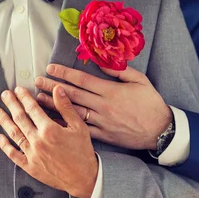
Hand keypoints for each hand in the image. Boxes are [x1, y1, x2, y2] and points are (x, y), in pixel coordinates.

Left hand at [0, 85, 97, 197]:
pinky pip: (13, 154)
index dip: (24, 97)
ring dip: (4, 121)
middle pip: (20, 118)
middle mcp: (38, 141)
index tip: (18, 90)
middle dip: (11, 104)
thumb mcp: (79, 127)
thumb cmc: (82, 152)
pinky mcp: (30, 166)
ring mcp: (32, 154)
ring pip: (14, 134)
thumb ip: (66, 107)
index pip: (32, 109)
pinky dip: (5, 145)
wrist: (83, 178)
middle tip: (4, 95)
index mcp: (50, 130)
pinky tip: (0, 137)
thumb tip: (57, 89)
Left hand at [35, 64, 171, 150]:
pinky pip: (81, 130)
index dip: (64, 73)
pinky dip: (66, 126)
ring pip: (72, 113)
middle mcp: (103, 106)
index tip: (50, 68)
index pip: (82, 80)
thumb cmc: (151, 103)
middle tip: (37, 81)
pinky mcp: (103, 135)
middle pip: (72, 95)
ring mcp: (102, 122)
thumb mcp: (139, 80)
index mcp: (111, 91)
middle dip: (52, 87)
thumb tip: (101, 61)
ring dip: (54, 106)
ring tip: (38, 100)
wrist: (161, 131)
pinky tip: (53, 122)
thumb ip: (119, 70)